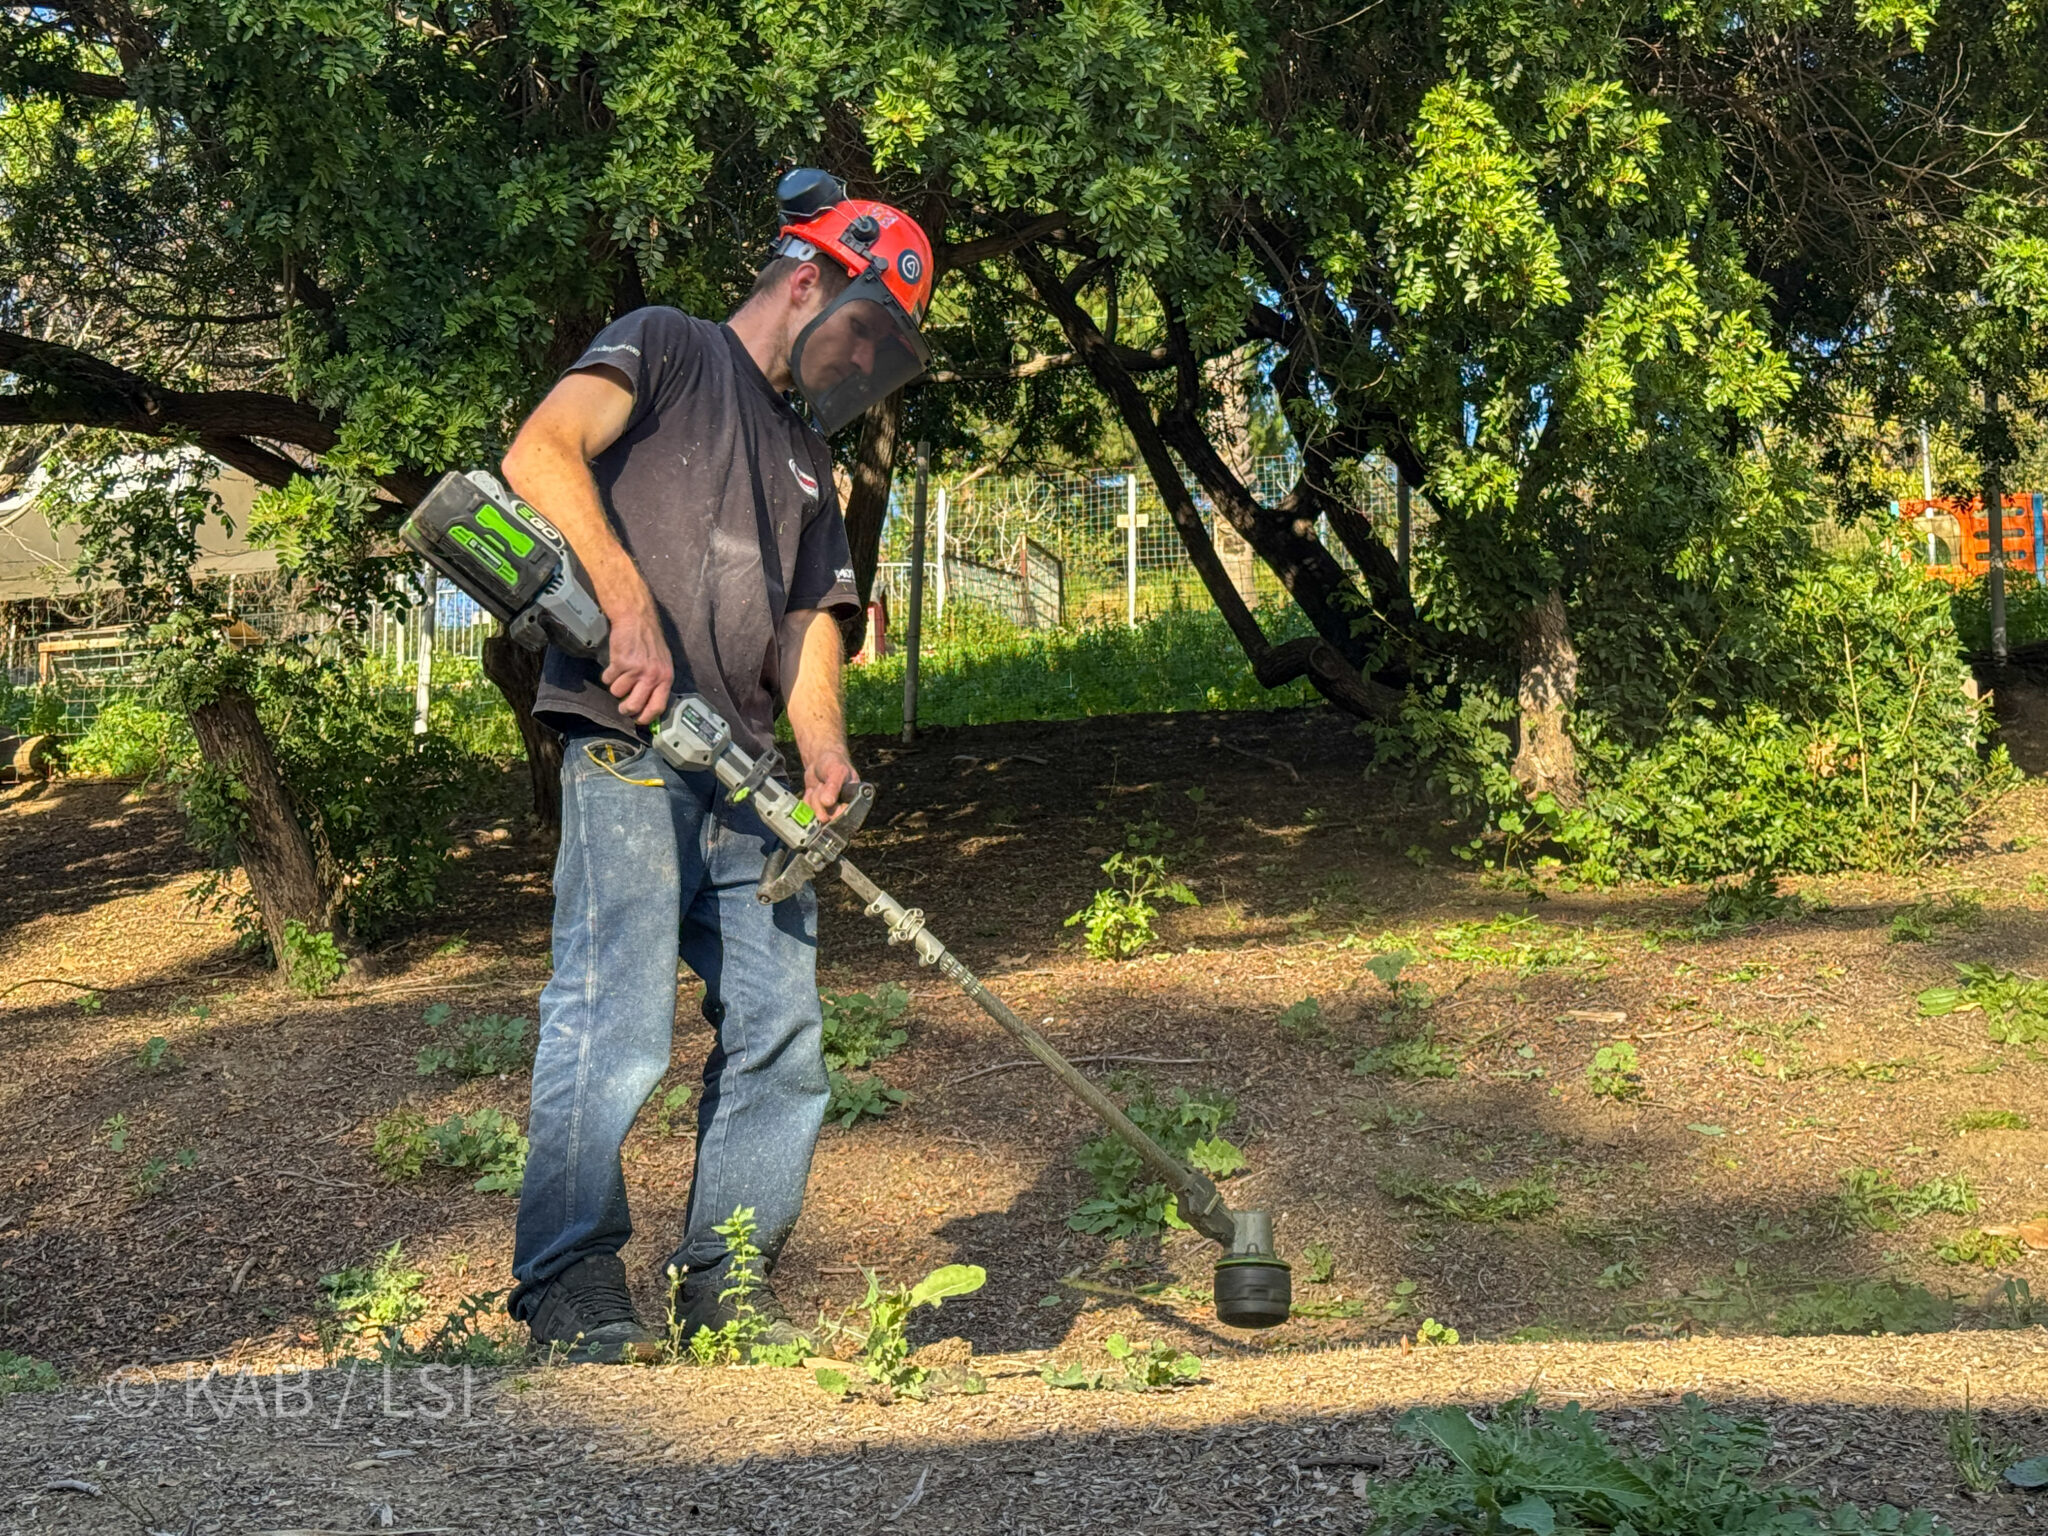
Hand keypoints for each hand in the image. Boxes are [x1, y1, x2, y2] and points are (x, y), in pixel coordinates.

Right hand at [600, 596, 673, 725]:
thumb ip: (658, 684)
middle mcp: (652, 676)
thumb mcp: (662, 664)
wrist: (637, 620)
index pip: (657, 707)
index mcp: (665, 678)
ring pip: (617, 693)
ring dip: (615, 686)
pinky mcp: (620, 663)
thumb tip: (648, 707)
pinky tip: (615, 665)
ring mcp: (636, 670)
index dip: (646, 718)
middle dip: (625, 710)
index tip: (638, 720)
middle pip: (633, 706)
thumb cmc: (650, 642)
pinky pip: (608, 679)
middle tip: (622, 707)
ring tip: (621, 674)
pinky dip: (608, 674)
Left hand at [803, 750, 859, 820]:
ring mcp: (830, 812)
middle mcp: (844, 810)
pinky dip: (807, 800)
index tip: (827, 800)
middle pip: (829, 819)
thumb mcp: (836, 771)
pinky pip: (808, 812)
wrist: (821, 761)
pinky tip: (812, 790)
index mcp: (855, 801)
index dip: (835, 812)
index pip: (847, 817)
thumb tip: (827, 803)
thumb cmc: (834, 763)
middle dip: (820, 802)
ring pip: (816, 815)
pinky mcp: (817, 811)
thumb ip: (833, 787)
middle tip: (822, 786)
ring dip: (813, 799)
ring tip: (819, 786)